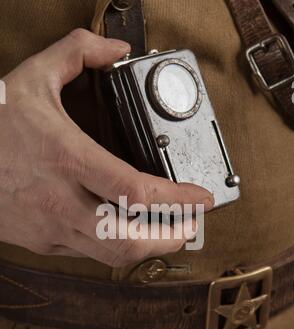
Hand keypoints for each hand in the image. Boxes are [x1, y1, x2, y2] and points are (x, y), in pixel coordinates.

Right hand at [0, 29, 213, 266]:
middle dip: (170, 238)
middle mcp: (60, 201)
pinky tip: (126, 232)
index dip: (178, 200)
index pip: (136, 192)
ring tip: (169, 234)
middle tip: (190, 226)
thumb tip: (115, 49)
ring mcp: (51, 228)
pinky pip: (89, 253)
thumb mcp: (33, 76)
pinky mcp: (43, 243)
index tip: (202, 197)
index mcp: (66, 158)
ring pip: (111, 256)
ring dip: (148, 248)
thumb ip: (78, 53)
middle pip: (128, 241)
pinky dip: (116, 245)